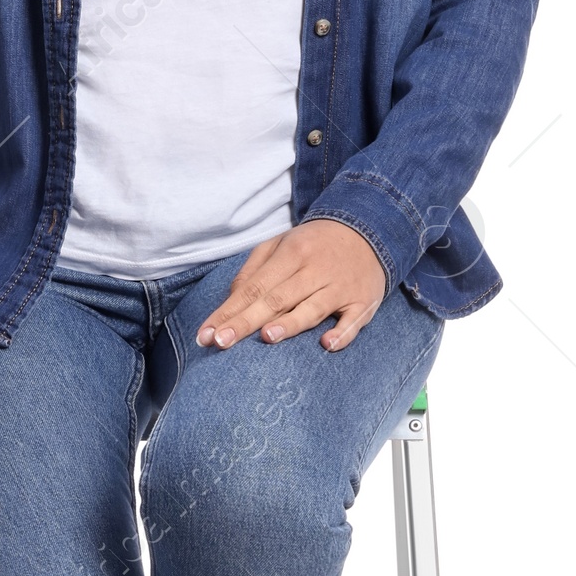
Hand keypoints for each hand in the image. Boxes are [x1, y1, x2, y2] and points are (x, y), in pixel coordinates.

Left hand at [195, 223, 387, 352]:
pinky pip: (353, 321)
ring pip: (312, 308)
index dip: (228, 311)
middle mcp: (315, 270)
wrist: (369, 231)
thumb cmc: (314, 245)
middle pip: (276, 299)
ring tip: (267, 336)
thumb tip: (232, 300)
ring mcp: (340, 287)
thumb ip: (254, 269)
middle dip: (246, 321)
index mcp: (292, 253)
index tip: (206, 335)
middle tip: (221, 342)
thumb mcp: (281, 244)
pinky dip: (343, 333)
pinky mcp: (362, 302)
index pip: (253, 287)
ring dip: (291, 323)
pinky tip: (327, 344)